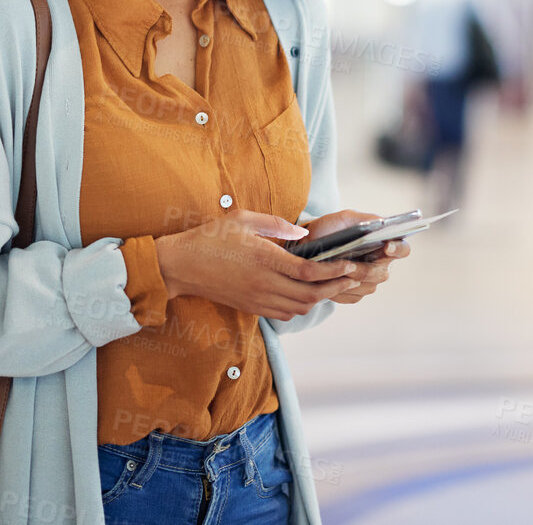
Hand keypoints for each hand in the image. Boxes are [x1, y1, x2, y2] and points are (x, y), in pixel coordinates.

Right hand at [153, 209, 362, 320]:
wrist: (182, 266)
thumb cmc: (211, 237)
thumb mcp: (242, 218)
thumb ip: (276, 224)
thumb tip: (303, 234)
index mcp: (265, 259)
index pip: (309, 272)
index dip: (333, 271)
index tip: (349, 265)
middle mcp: (264, 283)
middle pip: (311, 294)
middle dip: (335, 287)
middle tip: (351, 277)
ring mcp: (258, 299)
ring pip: (300, 307)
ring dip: (319, 298)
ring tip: (332, 285)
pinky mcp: (252, 308)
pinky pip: (285, 313)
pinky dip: (301, 306)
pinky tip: (306, 294)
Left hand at [296, 210, 410, 304]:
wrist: (309, 245)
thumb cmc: (330, 229)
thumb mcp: (345, 218)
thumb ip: (366, 219)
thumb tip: (383, 223)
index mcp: (384, 244)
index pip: (402, 249)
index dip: (398, 249)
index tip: (387, 246)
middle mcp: (380, 264)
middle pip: (380, 273)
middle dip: (362, 270)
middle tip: (347, 264)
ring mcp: (369, 281)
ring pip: (366, 287)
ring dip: (348, 280)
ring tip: (331, 272)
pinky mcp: (356, 293)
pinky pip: (352, 296)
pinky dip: (339, 290)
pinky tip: (328, 282)